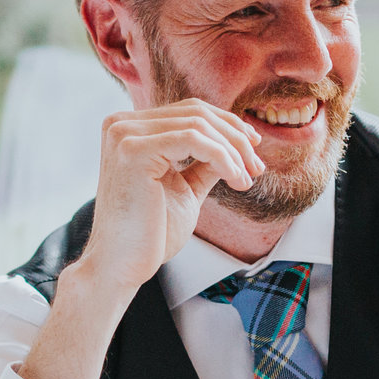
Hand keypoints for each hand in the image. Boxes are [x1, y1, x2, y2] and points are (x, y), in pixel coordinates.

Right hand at [76, 101, 263, 295]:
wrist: (123, 266)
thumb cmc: (151, 233)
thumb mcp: (184, 187)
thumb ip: (203, 162)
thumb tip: (235, 144)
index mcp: (130, 129)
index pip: (189, 111)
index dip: (227, 127)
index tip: (254, 150)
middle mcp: (121, 124)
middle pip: (196, 113)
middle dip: (235, 138)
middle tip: (257, 167)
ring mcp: (124, 134)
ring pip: (198, 125)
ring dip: (232, 151)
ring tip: (246, 179)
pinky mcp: (133, 150)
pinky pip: (193, 140)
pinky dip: (222, 157)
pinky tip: (235, 178)